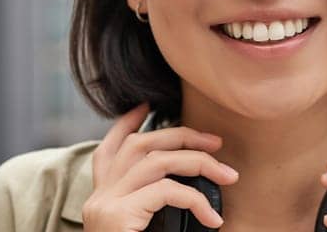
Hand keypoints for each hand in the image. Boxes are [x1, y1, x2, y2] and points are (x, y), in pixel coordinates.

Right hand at [82, 103, 240, 230]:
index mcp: (102, 200)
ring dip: (199, 163)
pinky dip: (197, 199)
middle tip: (216, 143)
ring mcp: (105, 205)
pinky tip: (214, 220)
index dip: (125, 124)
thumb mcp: (144, 229)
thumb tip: (192, 188)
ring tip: (228, 177)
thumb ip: (156, 206)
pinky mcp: (116, 216)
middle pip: (139, 146)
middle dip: (181, 136)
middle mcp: (98, 197)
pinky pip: (167, 192)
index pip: (110, 150)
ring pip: (156, 161)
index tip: (146, 107)